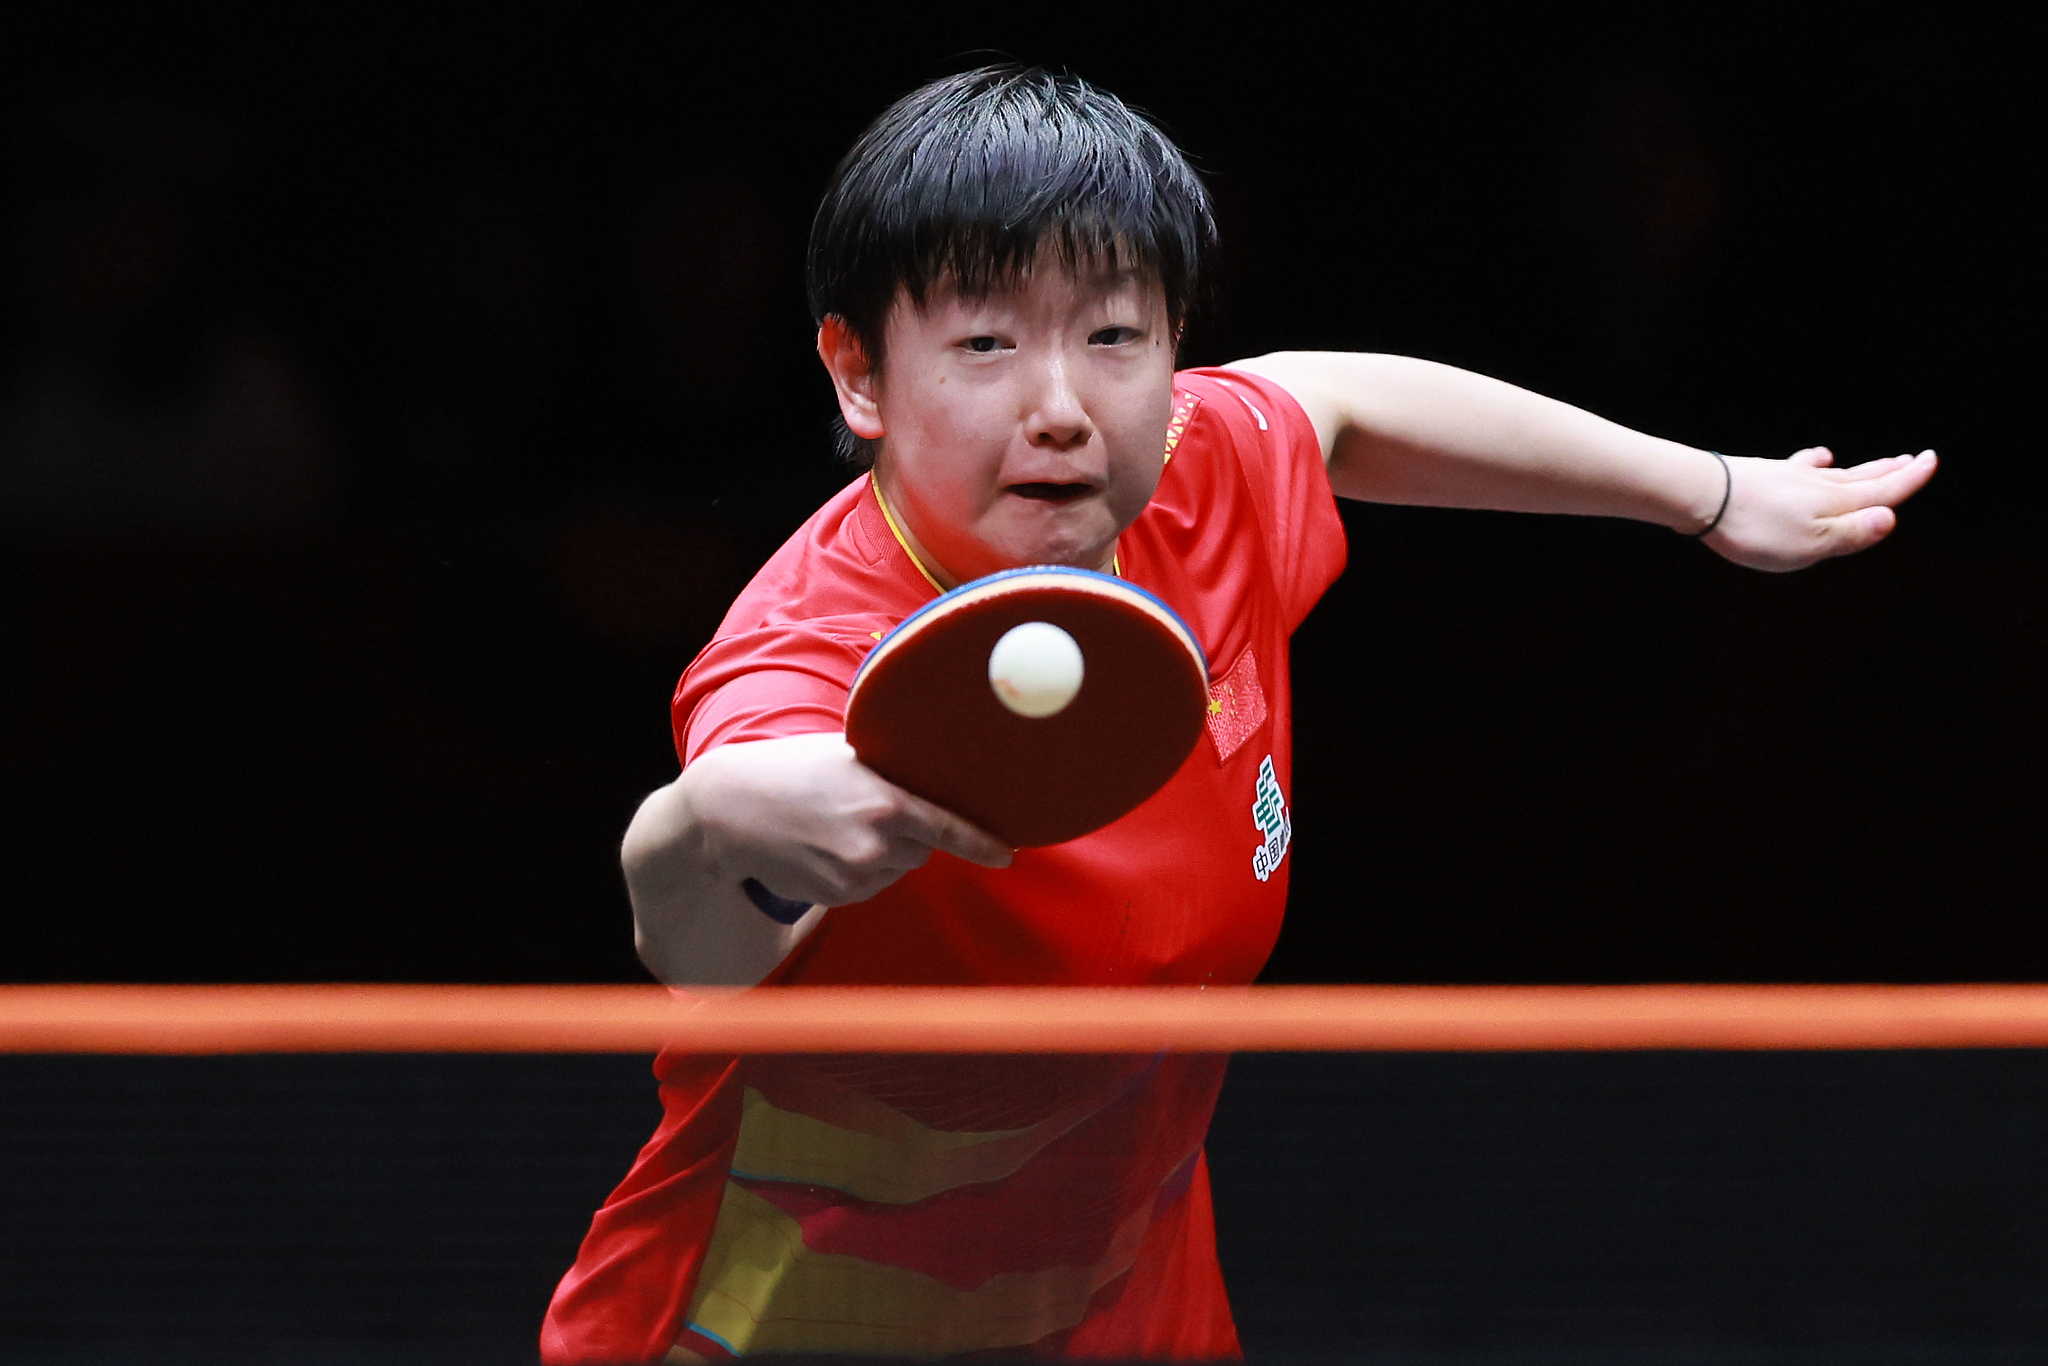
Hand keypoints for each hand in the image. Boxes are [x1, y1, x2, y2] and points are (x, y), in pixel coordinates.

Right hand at [680, 732, 1010, 907]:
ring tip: (836, 827)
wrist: (730, 809)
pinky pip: (869, 887)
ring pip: (895, 870)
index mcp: (885, 803)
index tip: (1007, 854)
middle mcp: (875, 844)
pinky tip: (825, 849)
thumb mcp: (846, 754)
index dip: (982, 844)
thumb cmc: (791, 770)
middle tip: (866, 811)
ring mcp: (855, 875)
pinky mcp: (836, 897)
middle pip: (921, 851)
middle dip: (907, 836)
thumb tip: (934, 767)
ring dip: (881, 855)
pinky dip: (858, 873)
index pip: (948, 829)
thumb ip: (892, 766)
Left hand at [1706, 447, 1937, 571]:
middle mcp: (1818, 486)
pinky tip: (1818, 457)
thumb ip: (1850, 533)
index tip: (1931, 460)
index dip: (1909, 480)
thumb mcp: (1810, 544)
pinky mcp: (1766, 475)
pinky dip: (1816, 462)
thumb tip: (1891, 517)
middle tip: (1915, 460)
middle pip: (1863, 478)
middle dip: (1891, 472)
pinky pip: (1802, 466)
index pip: (1882, 491)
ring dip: (1863, 468)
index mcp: (1835, 505)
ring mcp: (1791, 477)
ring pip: (1837, 473)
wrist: (1701, 495)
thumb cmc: (1756, 528)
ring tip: (1882, 462)